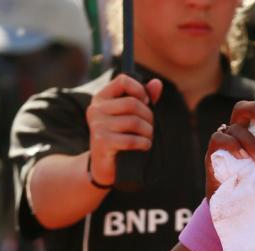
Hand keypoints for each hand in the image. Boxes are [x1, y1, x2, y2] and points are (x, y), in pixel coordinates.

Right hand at [86, 72, 162, 187]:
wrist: (104, 165)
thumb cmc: (118, 137)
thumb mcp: (127, 116)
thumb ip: (142, 99)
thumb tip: (157, 83)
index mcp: (101, 98)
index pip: (123, 81)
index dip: (139, 89)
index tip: (146, 103)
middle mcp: (96, 109)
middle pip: (132, 103)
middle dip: (148, 116)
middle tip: (151, 126)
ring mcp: (98, 125)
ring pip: (134, 122)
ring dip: (148, 131)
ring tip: (149, 137)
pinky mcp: (103, 142)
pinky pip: (130, 140)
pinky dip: (143, 143)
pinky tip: (146, 145)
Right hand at [205, 99, 254, 197]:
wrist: (236, 209)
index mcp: (253, 131)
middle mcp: (238, 131)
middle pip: (242, 109)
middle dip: (254, 112)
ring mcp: (225, 141)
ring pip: (235, 128)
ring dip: (249, 141)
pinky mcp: (214, 153)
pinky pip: (218, 139)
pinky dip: (231, 145)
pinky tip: (242, 157)